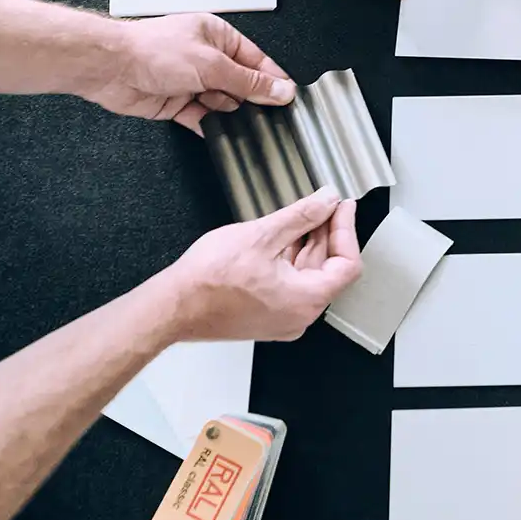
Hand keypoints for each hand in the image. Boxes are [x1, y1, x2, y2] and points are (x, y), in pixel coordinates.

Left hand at [79, 13, 293, 132]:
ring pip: (222, 103)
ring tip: (238, 122)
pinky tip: (219, 132)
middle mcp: (205, 57)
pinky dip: (210, 126)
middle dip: (250, 98)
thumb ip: (248, 81)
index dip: (272, 78)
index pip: (256, 59)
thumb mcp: (212, 65)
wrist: (112, 68)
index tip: (289, 97)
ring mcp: (190, 81)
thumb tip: (279, 89)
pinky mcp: (176, 102)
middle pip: (241, 83)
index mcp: (217, 35)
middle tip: (267, 114)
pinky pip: (201, 118)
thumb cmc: (153, 50)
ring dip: (229, 113)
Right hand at [165, 188, 361, 340]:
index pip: (347, 264)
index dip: (347, 230)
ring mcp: (282, 319)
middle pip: (329, 270)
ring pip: (309, 277)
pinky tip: (284, 237)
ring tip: (304, 215)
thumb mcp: (263, 235)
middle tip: (325, 204)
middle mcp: (299, 316)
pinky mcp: (266, 316)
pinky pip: (291, 285)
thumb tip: (327, 200)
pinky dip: (292, 260)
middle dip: (327, 234)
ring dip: (309, 245)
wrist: (173, 306)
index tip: (342, 207)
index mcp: (306, 300)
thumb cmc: (209, 279)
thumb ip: (302, 216)